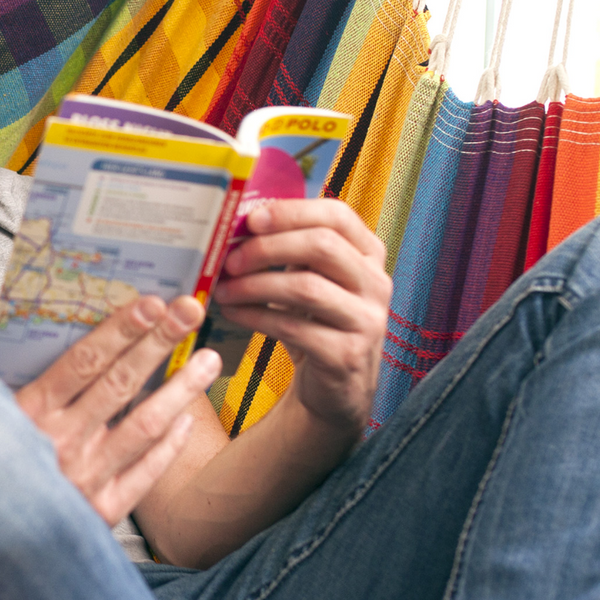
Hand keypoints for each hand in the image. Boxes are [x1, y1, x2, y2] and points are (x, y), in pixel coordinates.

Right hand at [16, 295, 222, 526]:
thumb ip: (21, 386)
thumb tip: (62, 344)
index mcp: (29, 414)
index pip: (84, 362)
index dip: (121, 331)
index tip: (150, 306)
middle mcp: (61, 443)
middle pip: (121, 383)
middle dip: (159, 342)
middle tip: (188, 314)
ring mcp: (85, 478)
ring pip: (144, 425)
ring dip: (180, 388)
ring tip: (206, 361)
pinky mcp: (101, 511)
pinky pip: (146, 472)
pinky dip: (170, 444)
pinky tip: (186, 419)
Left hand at [210, 198, 390, 438]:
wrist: (337, 386)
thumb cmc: (318, 321)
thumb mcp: (313, 278)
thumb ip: (290, 250)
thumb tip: (237, 223)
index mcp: (368, 255)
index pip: (337, 216)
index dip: (291, 212)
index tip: (251, 219)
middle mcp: (375, 284)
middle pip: (321, 247)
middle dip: (267, 248)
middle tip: (229, 259)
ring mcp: (367, 320)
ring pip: (306, 288)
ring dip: (255, 285)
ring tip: (224, 289)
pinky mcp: (347, 355)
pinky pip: (294, 328)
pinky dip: (256, 317)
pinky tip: (233, 313)